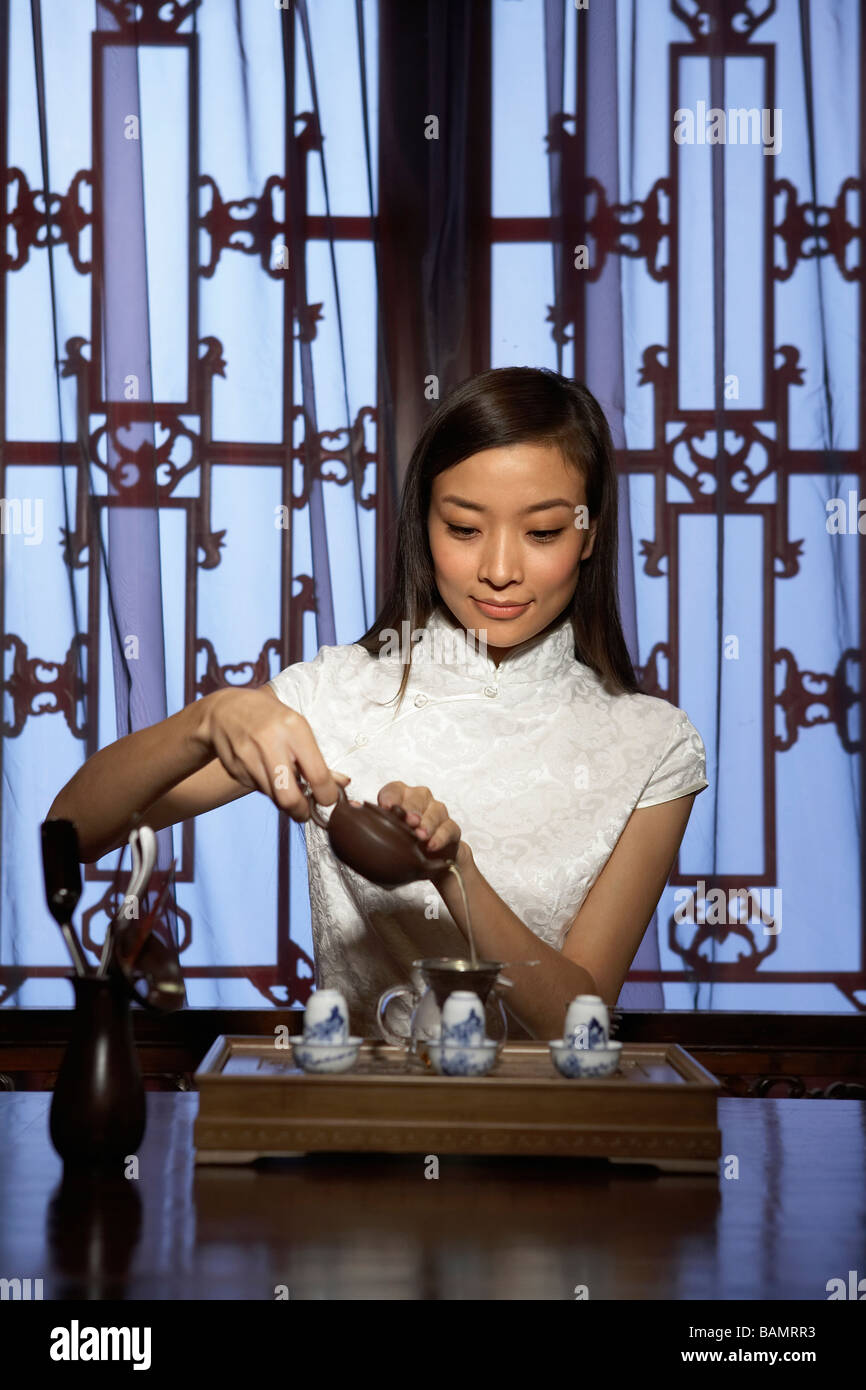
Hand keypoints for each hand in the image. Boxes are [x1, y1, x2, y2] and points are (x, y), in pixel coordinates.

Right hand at [198, 686, 350, 820]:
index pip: (318, 775)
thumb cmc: (271, 718)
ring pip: (273, 797)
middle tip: (305, 812)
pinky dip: (266, 788)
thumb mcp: (297, 728)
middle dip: (301, 812)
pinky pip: (257, 789)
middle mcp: (270, 742)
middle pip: (289, 797)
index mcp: (294, 728)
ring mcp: (249, 756)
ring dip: (283, 799)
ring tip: (285, 784)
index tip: (328, 801)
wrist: (225, 710)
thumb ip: (317, 758)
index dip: (327, 797)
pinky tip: (264, 770)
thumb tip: (343, 784)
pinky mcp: (235, 768)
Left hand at [377, 781, 467, 866]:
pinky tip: (432, 845)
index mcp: (401, 796)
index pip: (395, 789)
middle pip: (418, 797)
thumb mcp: (386, 830)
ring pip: (436, 810)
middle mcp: (420, 800)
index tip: (386, 807)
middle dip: (412, 808)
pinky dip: (440, 837)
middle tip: (408, 821)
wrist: (428, 858)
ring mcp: (437, 812)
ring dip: (427, 823)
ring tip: (420, 836)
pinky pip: (449, 828)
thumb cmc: (403, 839)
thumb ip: (372, 819)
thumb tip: (351, 808)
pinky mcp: (450, 828)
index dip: (391, 797)